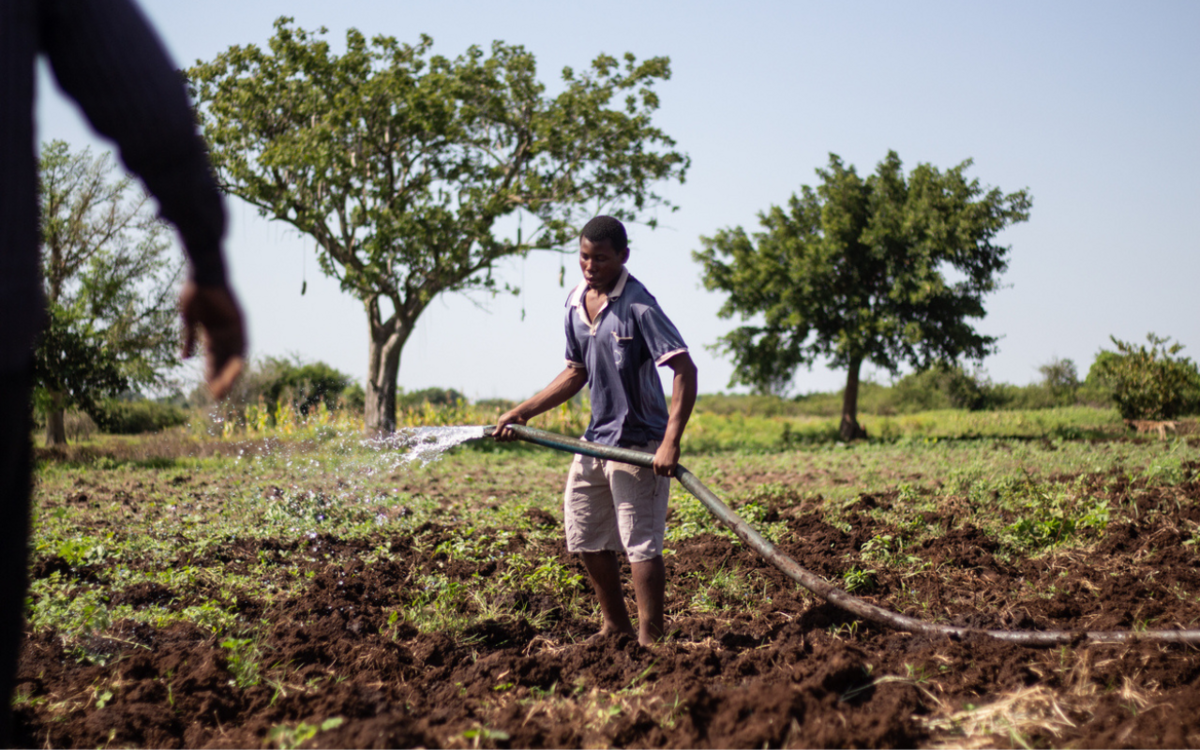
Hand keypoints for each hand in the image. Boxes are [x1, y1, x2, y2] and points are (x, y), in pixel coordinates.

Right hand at [180, 280, 245, 400]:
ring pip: (233, 356)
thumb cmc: (194, 292)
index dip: (211, 373)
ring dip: (230, 374)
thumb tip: (184, 359)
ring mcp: (234, 328)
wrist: (202, 274)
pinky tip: (235, 373)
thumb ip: (189, 339)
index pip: (213, 358)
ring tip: (225, 390)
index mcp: (212, 332)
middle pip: (224, 360)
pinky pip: (241, 345)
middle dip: (221, 378)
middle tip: (218, 396)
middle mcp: (225, 333)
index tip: (209, 390)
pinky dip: (237, 358)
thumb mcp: (189, 320)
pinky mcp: (240, 323)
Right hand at [493, 409, 526, 441]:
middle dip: (503, 435)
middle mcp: (505, 434)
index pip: (497, 439)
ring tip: (511, 429)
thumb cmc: (509, 416)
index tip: (498, 436)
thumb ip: (498, 428)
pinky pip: (514, 439)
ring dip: (509, 434)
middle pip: (502, 440)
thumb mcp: (502, 421)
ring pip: (508, 440)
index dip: (497, 439)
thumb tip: (493, 435)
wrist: (519, 415)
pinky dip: (514, 435)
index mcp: (500, 430)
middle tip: (506, 428)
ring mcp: (511, 435)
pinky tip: (515, 431)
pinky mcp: (516, 435)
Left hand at [652, 442, 680, 476]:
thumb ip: (658, 459)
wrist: (670, 443)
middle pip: (662, 474)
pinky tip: (673, 473)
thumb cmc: (665, 447)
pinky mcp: (672, 466)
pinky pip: (671, 474)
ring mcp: (665, 466)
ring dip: (669, 474)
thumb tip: (659, 462)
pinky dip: (672, 474)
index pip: (657, 473)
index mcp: (655, 463)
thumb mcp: (658, 454)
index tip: (663, 472)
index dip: (660, 473)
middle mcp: (659, 465)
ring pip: (667, 475)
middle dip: (665, 473)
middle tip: (668, 472)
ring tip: (671, 472)